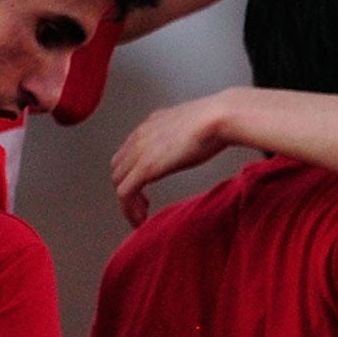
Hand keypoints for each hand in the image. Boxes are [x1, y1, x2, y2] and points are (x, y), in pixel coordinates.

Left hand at [112, 91, 236, 225]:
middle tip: (142, 203)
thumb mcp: (192, 126)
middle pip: (118, 167)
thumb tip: (192, 142)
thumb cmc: (216, 121)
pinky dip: (128, 209)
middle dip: (127, 187)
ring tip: (141, 215)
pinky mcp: (145, 167)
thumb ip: (183, 135)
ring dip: (127, 202)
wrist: (219, 118)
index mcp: (150, 125)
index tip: (144, 185)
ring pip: (118, 181)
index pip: (128, 151)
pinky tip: (140, 219)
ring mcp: (139, 152)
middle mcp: (139, 136)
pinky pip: (125, 193)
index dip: (132, 171)